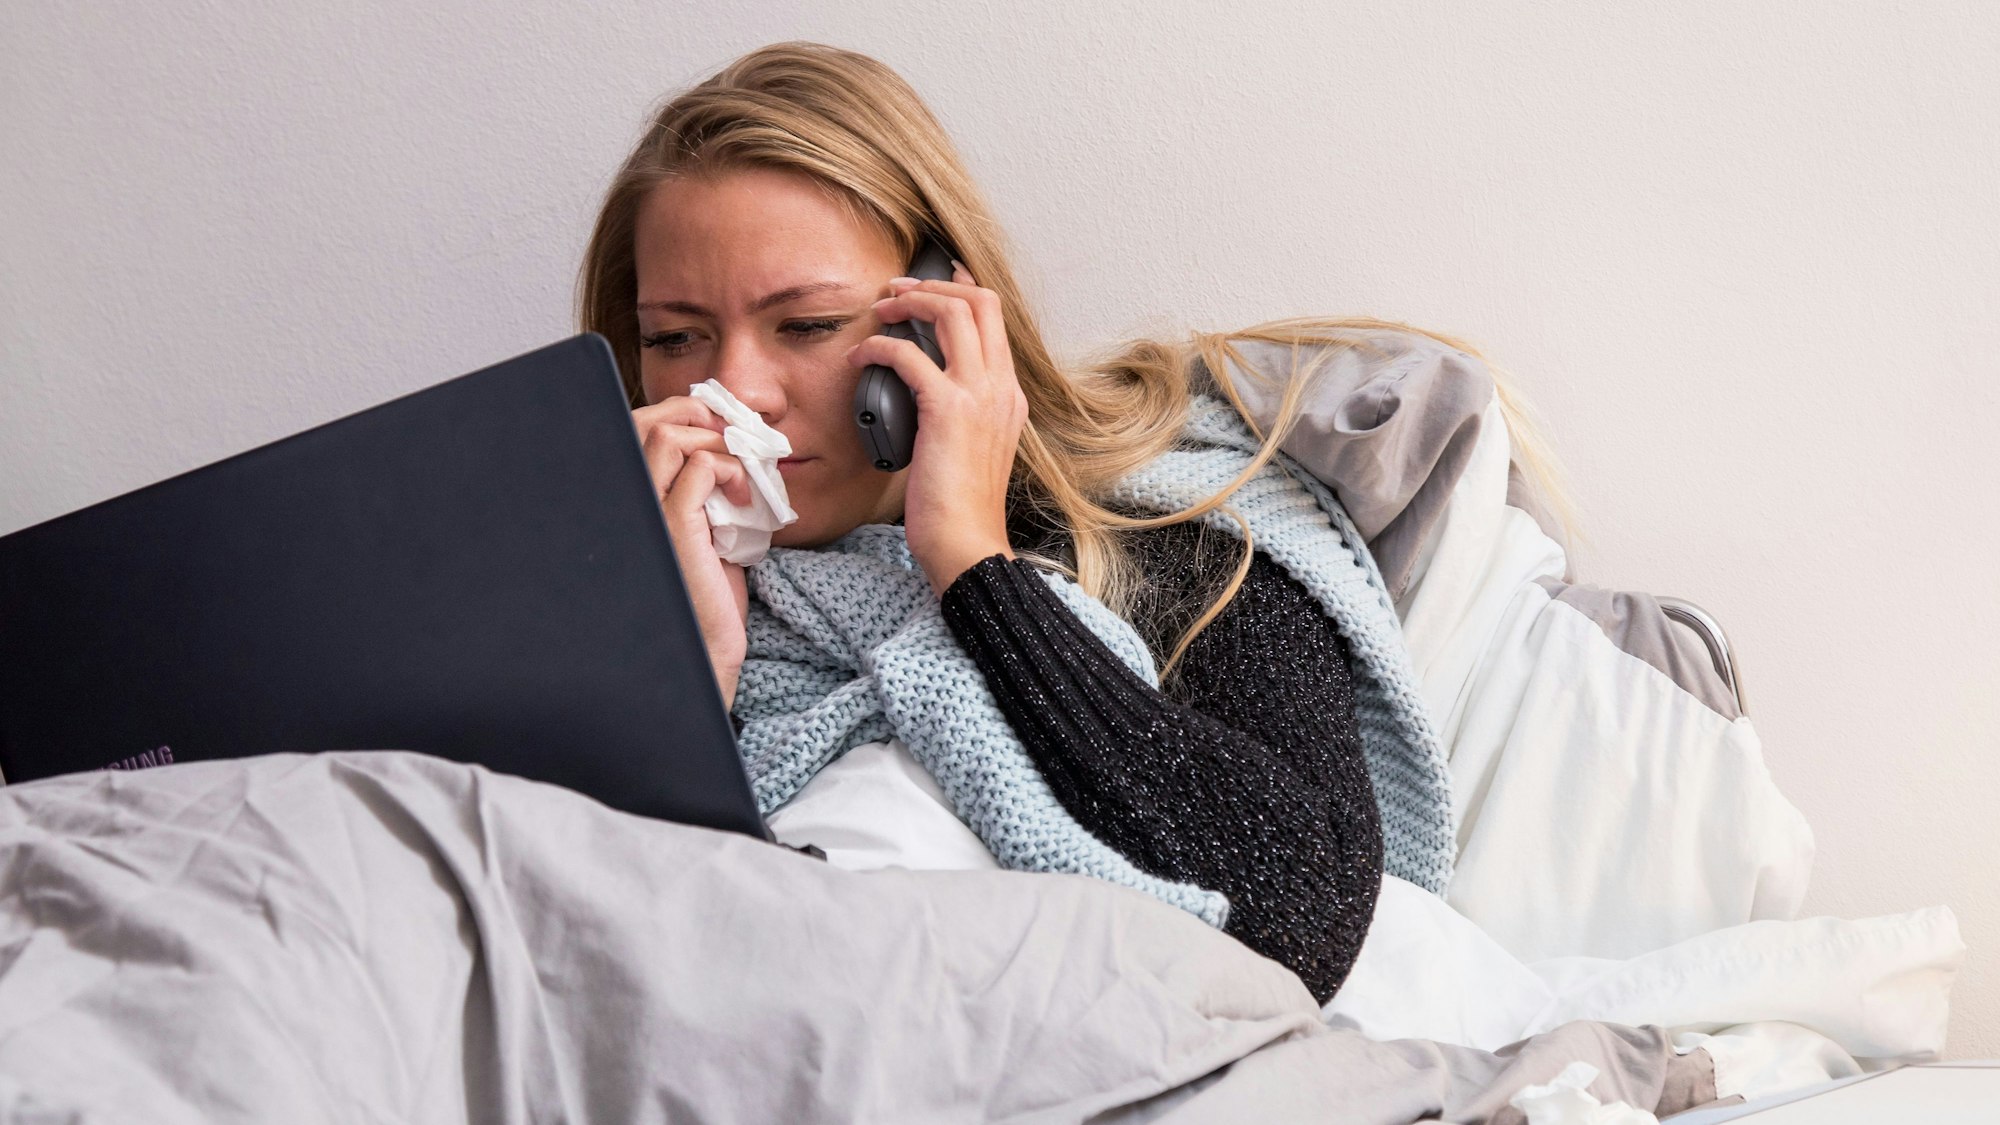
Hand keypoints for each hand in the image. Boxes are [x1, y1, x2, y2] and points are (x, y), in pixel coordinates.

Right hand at [630, 396, 752, 706]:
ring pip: (669, 436)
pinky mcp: (673, 528)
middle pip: (647, 420)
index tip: (721, 430)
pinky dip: (731, 469)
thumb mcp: (704, 530)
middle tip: (735, 441)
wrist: (706, 649)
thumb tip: (727, 440)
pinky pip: (700, 466)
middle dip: (697, 415)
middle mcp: (627, 501)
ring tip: (741, 473)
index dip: (680, 413)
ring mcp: (645, 512)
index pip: (636, 427)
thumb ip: (701, 489)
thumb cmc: (707, 596)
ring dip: (716, 442)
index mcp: (630, 499)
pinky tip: (746, 497)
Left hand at [849, 261, 1026, 593]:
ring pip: (953, 314)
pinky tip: (860, 357)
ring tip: (881, 309)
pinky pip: (909, 355)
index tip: (932, 283)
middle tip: (897, 291)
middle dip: (934, 286)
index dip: (962, 291)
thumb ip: (962, 414)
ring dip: (910, 301)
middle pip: (980, 302)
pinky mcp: (948, 411)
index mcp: (1009, 396)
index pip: (995, 320)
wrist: (968, 546)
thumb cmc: (961, 509)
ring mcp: (980, 396)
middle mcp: (1001, 388)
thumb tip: (925, 391)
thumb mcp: (972, 450)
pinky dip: (879, 346)